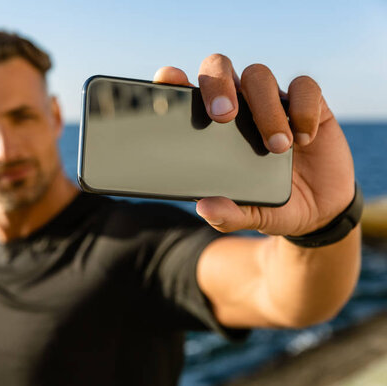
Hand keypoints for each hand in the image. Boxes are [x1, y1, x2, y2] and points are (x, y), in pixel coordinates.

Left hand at [154, 55, 354, 235]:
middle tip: (224, 117)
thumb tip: (204, 209)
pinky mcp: (308, 103)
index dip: (173, 79)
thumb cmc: (272, 204)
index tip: (168, 79)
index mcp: (211, 126)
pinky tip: (304, 138)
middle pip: (219, 67)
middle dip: (217, 84)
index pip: (186, 92)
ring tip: (277, 146)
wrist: (320, 209)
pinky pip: (304, 87)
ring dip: (265, 108)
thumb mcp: (249, 215)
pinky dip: (303, 109)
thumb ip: (227, 214)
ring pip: (258, 75)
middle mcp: (239, 104)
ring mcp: (272, 100)